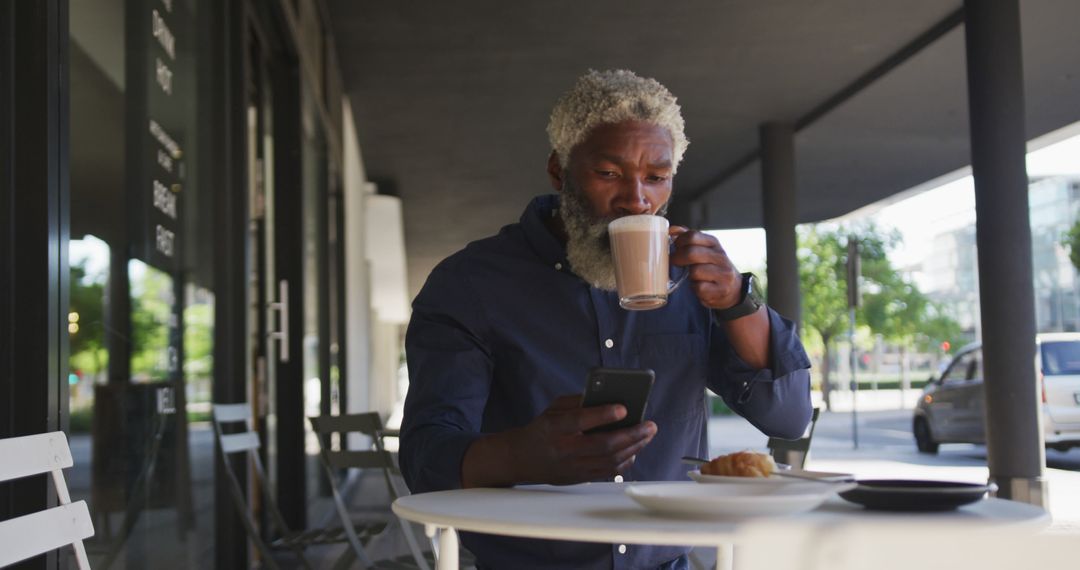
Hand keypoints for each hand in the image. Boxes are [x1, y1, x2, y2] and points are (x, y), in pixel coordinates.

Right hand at [507, 394, 656, 484]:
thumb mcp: (553, 409)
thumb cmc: (542, 429)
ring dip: (634, 447)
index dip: (602, 415)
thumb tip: (609, 398)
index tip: (623, 408)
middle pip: (603, 445)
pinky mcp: (580, 478)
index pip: (580, 421)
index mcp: (554, 428)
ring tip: (647, 434)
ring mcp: (572, 468)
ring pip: (610, 461)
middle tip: (649, 425)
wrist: (522, 459)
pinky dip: (626, 461)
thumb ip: (578, 403)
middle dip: (631, 434)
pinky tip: (635, 449)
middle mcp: (564, 450)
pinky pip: (609, 472)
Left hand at [669, 226, 742, 309]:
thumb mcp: (703, 249)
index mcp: (713, 243)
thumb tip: (672, 229)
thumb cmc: (711, 267)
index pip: (692, 236)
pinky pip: (699, 287)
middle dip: (677, 258)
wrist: (733, 288)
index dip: (678, 242)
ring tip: (693, 276)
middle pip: (691, 253)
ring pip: (695, 271)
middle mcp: (720, 256)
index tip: (675, 248)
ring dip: (689, 275)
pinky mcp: (722, 290)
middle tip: (674, 262)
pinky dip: (695, 288)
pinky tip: (700, 287)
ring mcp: (723, 273)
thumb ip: (688, 238)